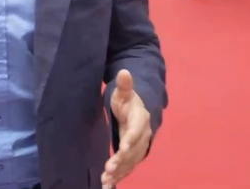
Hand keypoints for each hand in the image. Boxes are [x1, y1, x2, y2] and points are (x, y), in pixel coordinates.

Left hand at [102, 70, 151, 188]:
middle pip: (133, 150)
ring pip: (131, 162)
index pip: (137, 130)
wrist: (141, 112)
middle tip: (109, 169)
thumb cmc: (129, 101)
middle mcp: (143, 136)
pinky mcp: (133, 156)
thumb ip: (124, 85)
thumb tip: (124, 72)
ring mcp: (139, 147)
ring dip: (119, 172)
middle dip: (122, 160)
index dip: (130, 139)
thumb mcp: (125, 92)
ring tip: (106, 180)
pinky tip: (108, 184)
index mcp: (141, 119)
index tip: (122, 147)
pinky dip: (119, 177)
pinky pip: (127, 167)